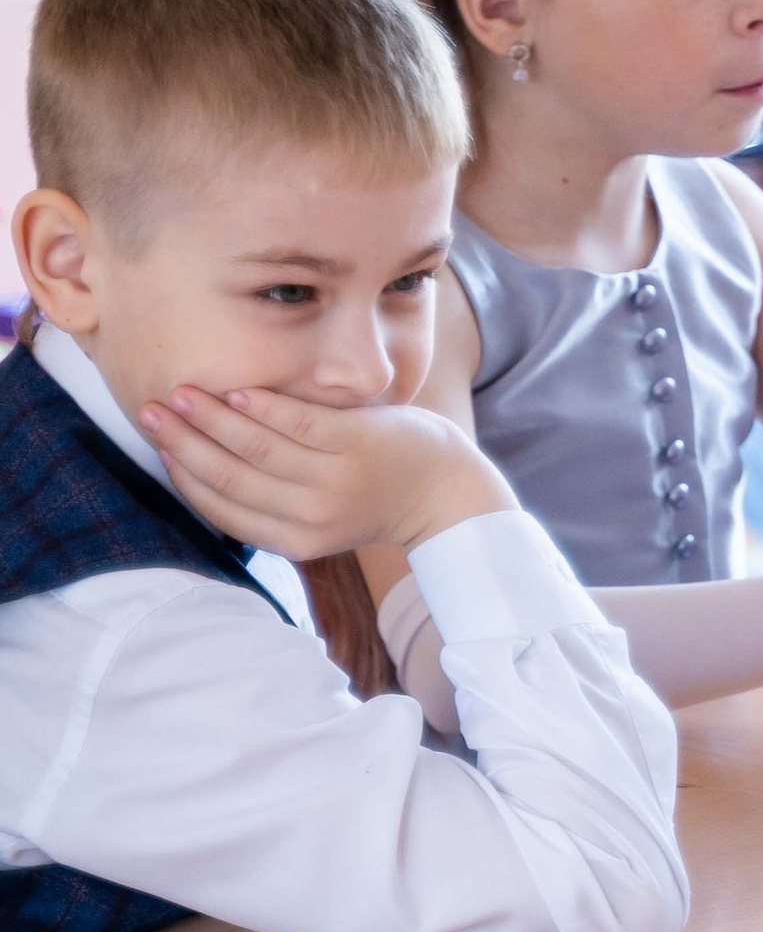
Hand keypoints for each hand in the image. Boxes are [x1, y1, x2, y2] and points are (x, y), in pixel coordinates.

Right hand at [138, 384, 509, 559]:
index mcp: (294, 540)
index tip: (160, 447)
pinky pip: (300, 423)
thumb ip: (270, 501)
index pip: (222, 509)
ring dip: (211, 419)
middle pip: (230, 477)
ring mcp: (336, 479)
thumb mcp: (318, 517)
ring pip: (258, 447)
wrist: (444, 490)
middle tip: (151, 412)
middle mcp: (311, 515)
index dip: (185, 477)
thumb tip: (201, 468)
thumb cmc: (370, 495)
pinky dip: (263, 407)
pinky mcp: (358, 443)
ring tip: (180, 393)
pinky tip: (236, 391)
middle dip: (184, 443)